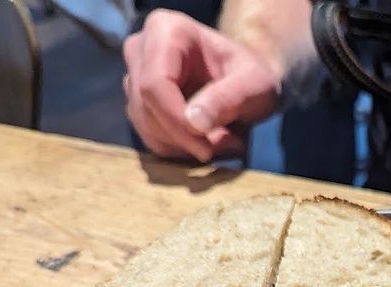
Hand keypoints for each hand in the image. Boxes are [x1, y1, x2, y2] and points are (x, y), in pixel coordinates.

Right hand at [123, 9, 283, 161]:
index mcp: (166, 30)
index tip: (209, 145)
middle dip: (186, 138)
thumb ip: (229, 99)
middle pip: (146, 108)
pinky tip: (210, 144)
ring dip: (187, 147)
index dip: (177, 120)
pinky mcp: (139, 106)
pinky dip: (182, 151)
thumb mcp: (255, 84)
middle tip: (229, 146)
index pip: (155, 83)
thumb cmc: (251, 75)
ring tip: (227, 142)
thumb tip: (195, 124)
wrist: (246, 81)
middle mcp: (141, 50)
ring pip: (147, 128)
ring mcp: (135, 79)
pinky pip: (152, 140)